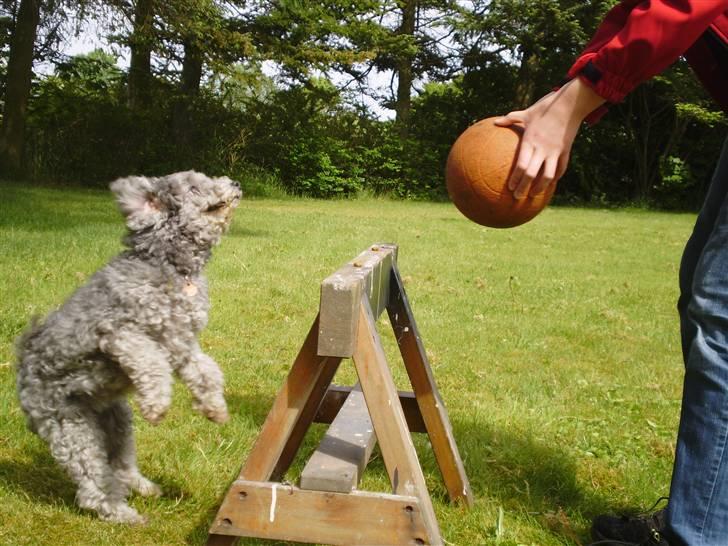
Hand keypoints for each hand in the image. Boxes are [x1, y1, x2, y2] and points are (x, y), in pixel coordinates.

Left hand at [494, 78, 605, 198]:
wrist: (570, 103)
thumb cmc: (546, 106)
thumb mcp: (527, 112)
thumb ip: (511, 119)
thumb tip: (495, 122)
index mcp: (530, 141)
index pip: (521, 165)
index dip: (515, 178)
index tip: (509, 188)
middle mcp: (542, 148)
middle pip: (532, 174)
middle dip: (524, 187)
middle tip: (516, 197)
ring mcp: (555, 151)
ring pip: (548, 175)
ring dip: (540, 187)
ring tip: (534, 194)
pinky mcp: (566, 150)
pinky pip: (561, 168)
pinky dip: (555, 177)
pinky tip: (550, 183)